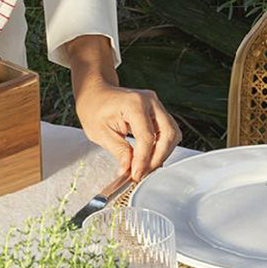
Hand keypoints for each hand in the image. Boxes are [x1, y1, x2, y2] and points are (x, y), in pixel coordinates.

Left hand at [66, 35, 180, 178]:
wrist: (96, 93)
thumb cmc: (94, 107)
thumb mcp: (100, 133)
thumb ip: (119, 151)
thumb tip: (129, 169)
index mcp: (134, 104)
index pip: (147, 137)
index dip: (143, 159)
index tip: (136, 174)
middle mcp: (150, 102)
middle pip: (168, 134)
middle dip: (158, 157)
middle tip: (143, 172)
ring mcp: (156, 105)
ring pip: (172, 133)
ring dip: (162, 153)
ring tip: (146, 166)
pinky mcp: (157, 112)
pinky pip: (167, 131)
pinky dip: (161, 146)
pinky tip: (149, 157)